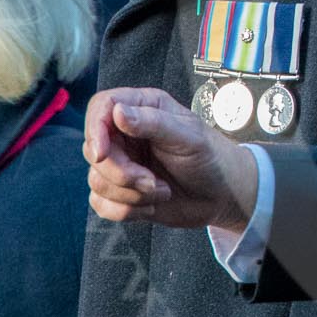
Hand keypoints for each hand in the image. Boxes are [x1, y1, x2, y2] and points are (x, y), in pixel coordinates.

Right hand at [83, 88, 259, 231]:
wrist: (223, 196)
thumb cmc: (211, 158)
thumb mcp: (188, 137)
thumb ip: (153, 123)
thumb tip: (117, 112)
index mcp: (142, 108)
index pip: (100, 106)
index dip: (94, 129)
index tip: (103, 154)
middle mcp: (126, 134)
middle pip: (93, 150)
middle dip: (121, 173)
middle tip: (151, 181)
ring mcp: (121, 163)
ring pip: (96, 180)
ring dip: (130, 194)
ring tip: (162, 191)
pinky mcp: (120, 192)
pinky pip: (101, 204)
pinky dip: (127, 210)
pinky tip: (152, 205)